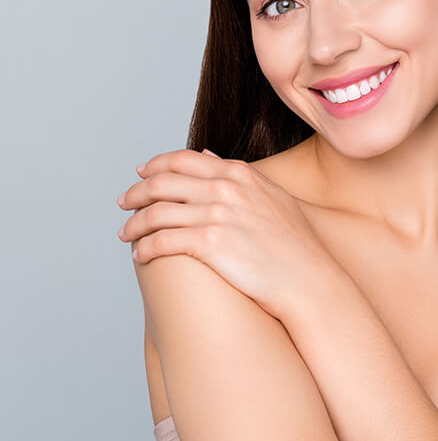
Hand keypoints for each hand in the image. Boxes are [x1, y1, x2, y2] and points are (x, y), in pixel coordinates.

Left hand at [116, 148, 335, 317]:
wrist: (310, 282)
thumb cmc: (298, 248)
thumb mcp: (273, 199)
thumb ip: (240, 176)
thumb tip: (208, 158)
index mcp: (239, 174)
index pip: (182, 160)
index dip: (155, 166)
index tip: (141, 175)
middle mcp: (225, 189)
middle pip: (161, 183)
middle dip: (135, 192)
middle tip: (124, 203)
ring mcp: (217, 215)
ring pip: (155, 213)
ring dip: (134, 224)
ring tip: (126, 234)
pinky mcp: (210, 244)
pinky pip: (161, 241)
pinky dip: (144, 248)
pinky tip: (140, 256)